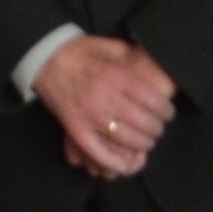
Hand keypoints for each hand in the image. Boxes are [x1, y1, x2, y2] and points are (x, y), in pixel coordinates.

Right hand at [33, 37, 172, 180]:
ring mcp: (90, 116)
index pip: (154, 102)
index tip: (167, 113)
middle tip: (157, 128)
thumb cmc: (80, 52)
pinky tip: (128, 164)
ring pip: (128, 140)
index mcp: (117, 76)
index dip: (166, 111)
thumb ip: (133, 57)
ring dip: (142, 145)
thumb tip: (156, 65)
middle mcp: (106, 97)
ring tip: (145, 141)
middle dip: (156, 129)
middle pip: (144, 124)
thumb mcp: (111, 47)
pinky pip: (99, 153)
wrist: (45, 59)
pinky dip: (115, 163)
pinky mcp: (76, 130)